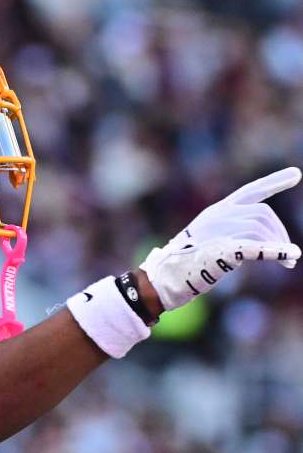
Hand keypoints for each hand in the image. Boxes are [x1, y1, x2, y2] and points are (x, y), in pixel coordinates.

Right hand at [139, 167, 301, 311]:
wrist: (162, 277)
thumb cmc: (183, 264)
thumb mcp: (208, 240)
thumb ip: (231, 235)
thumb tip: (260, 242)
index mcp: (216, 212)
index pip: (250, 191)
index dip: (274, 182)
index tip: (295, 174)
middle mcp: (219, 216)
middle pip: (262, 214)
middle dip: (280, 232)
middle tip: (291, 253)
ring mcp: (220, 231)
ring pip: (261, 229)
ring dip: (280, 245)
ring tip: (289, 262)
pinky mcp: (223, 250)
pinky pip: (255, 248)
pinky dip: (277, 251)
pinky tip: (291, 256)